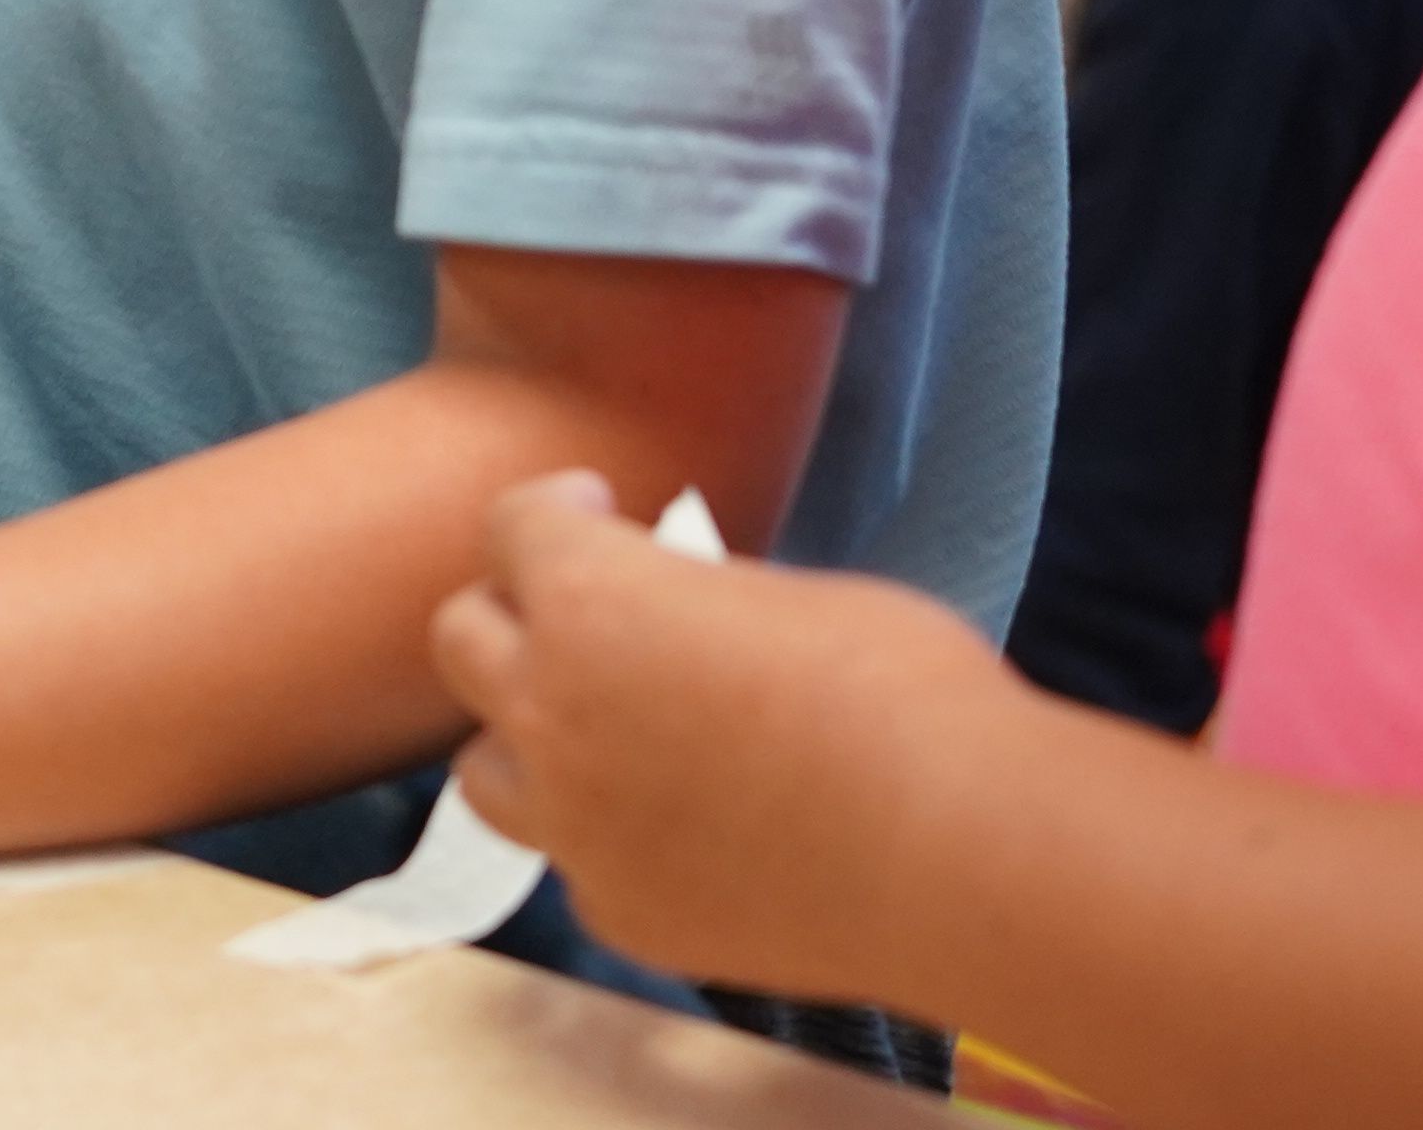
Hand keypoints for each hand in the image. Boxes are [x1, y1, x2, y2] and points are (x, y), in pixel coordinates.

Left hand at [430, 470, 1003, 1005]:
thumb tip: (680, 614)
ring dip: (526, 739)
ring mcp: (577, 827)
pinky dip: (610, 840)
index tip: (598, 510)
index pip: (511, 526)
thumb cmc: (905, 694)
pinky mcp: (625, 914)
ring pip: (483, 772)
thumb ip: (697, 600)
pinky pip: (578, 864)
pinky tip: (684, 831)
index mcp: (589, 600)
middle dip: (516, 612)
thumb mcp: (792, 595)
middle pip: (461, 639)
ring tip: (601, 732)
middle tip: (582, 616)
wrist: (962, 855)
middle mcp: (551, 710)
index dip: (557, 509)